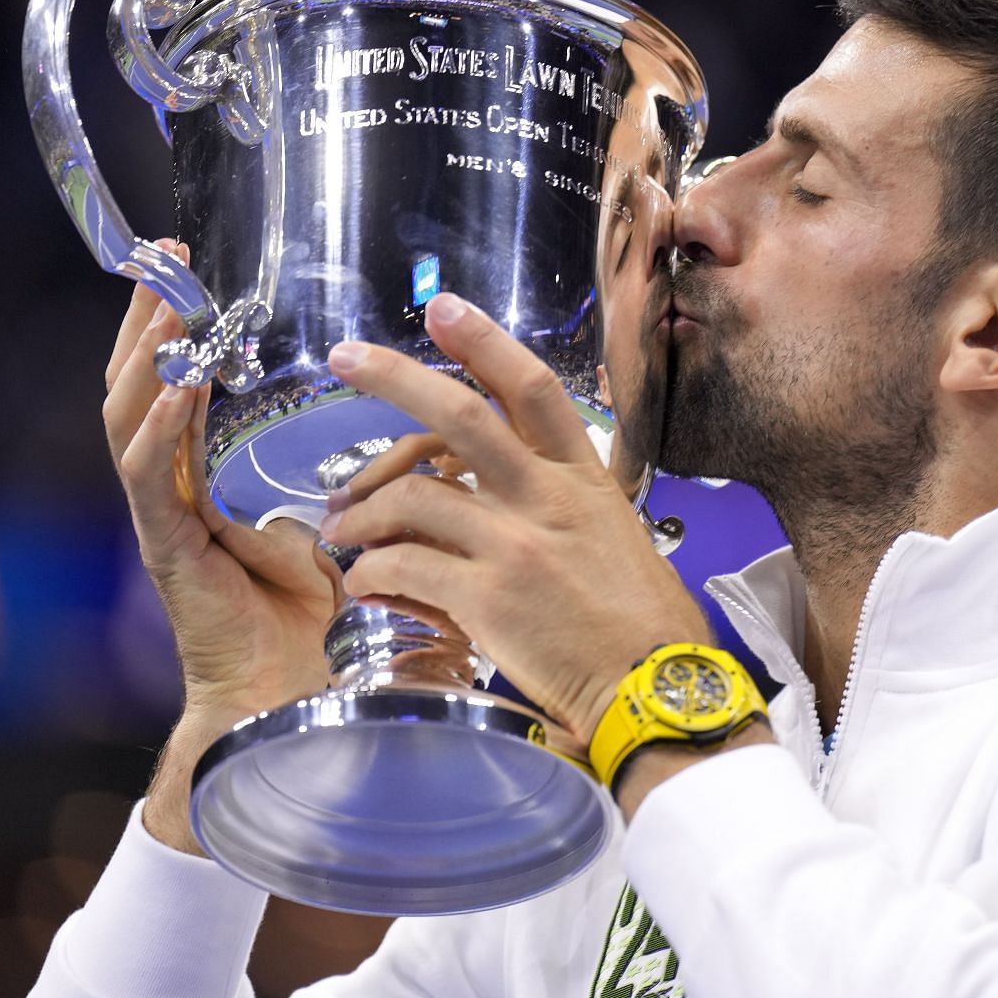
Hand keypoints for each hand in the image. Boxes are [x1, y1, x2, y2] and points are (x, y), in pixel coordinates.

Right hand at [103, 242, 339, 729]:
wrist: (295, 700)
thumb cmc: (322, 626)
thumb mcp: (343, 535)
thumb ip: (358, 488)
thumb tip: (404, 448)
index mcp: (204, 485)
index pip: (175, 389)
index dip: (177, 331)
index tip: (187, 269)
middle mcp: (174, 494)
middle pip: (139, 389)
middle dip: (148, 322)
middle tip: (162, 258)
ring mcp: (164, 520)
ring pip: (131, 421)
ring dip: (146, 358)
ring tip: (161, 304)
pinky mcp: (168, 550)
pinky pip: (152, 478)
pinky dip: (162, 429)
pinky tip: (176, 389)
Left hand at [320, 292, 711, 747]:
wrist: (656, 687)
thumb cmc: (643, 624)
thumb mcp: (614, 537)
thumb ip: (561, 506)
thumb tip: (507, 498)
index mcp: (583, 478)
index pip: (531, 388)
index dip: (484, 341)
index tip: (444, 309)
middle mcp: (546, 497)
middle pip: (458, 415)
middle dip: (393, 377)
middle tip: (343, 357)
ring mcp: (515, 544)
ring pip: (413, 496)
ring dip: (363, 510)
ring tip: (342, 529)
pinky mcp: (486, 597)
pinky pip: (403, 565)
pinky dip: (372, 570)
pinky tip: (364, 583)